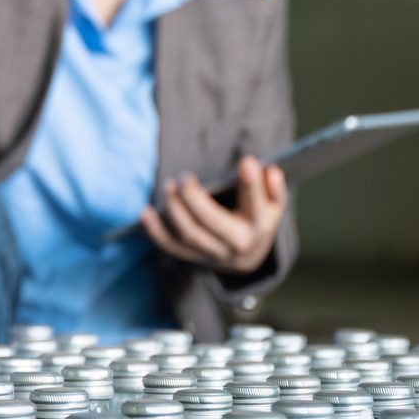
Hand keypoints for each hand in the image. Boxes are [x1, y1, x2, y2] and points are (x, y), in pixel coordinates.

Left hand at [139, 156, 286, 275]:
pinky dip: (156, 231)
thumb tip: (270, 171)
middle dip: (195, 199)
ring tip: (168, 186)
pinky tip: (146, 212)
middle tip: (184, 177)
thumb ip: (273, 188)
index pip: (255, 205)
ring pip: (190, 235)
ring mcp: (213, 254)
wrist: (248, 256)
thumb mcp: (272, 204)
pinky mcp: (193, 257)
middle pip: (213, 222)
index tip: (246, 161)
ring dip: (174, 210)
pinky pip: (171, 246)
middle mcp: (236, 244)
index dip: (252, 185)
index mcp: (259, 227)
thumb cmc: (257, 218)